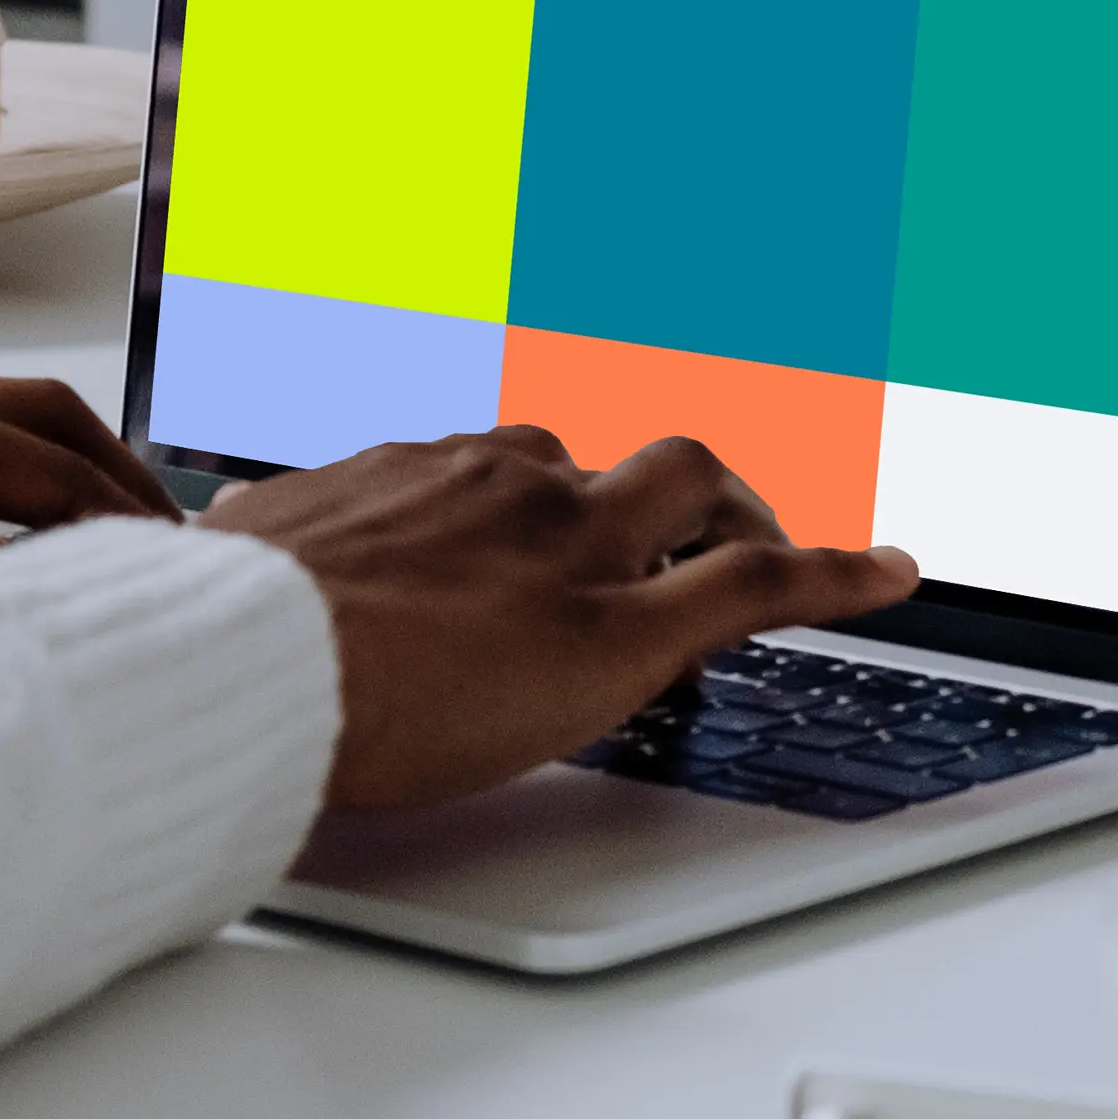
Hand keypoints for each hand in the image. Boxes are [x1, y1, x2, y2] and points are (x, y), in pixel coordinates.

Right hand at [205, 427, 920, 809]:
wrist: (246, 661)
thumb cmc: (227, 631)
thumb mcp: (240, 564)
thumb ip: (270, 553)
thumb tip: (221, 556)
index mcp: (420, 469)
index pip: (515, 457)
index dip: (557, 492)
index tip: (560, 516)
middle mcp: (507, 481)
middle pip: (619, 458)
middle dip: (669, 492)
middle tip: (693, 533)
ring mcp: (573, 542)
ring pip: (695, 492)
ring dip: (742, 520)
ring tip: (776, 556)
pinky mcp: (623, 622)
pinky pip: (762, 583)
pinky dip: (843, 572)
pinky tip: (896, 576)